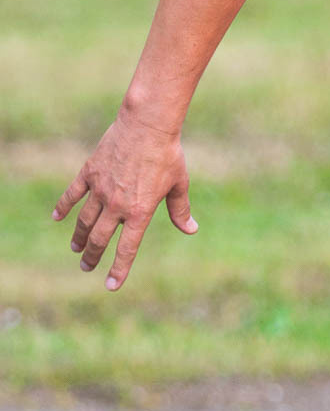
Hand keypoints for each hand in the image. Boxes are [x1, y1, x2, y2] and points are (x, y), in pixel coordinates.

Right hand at [51, 107, 197, 290]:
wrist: (148, 125)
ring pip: (85, 220)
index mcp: (141, 211)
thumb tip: (191, 229)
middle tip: (86, 268)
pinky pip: (73, 194)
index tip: (111, 285)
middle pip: (101, 239)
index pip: (128, 248)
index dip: (119, 269)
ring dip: (80, 237)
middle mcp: (118, 205)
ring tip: (76, 249)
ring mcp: (101, 189)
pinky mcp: (90, 172)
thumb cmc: (168, 155)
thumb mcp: (179, 184)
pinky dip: (63, 206)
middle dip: (93, 256)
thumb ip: (180, 210)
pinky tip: (56, 217)